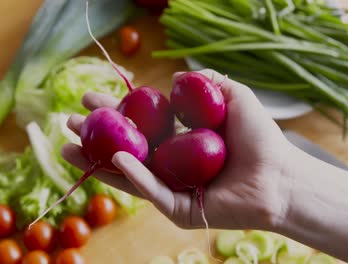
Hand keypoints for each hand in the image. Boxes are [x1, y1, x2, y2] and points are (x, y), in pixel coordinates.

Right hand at [62, 69, 297, 230]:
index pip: (140, 125)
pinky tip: (118, 157)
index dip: (115, 112)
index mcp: (180, 140)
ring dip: (99, 160)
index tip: (91, 98)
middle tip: (68, 122)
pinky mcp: (179, 209)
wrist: (279, 176)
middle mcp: (171, 164)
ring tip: (68, 146)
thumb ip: (208, 81)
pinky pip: (152, 191)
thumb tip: (176, 78)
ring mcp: (172, 187)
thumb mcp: (235, 97)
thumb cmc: (261, 138)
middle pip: (126, 148)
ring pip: (129, 174)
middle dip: (96, 136)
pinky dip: (135, 176)